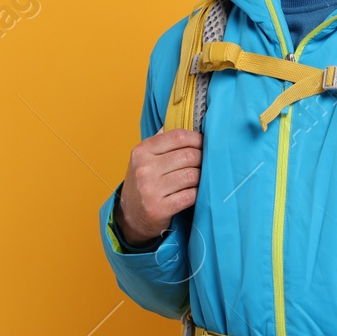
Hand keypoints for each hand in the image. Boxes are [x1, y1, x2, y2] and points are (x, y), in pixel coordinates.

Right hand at [118, 128, 202, 243]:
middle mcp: (144, 169)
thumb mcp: (145, 157)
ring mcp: (150, 189)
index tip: (204, 144)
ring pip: (192, 175)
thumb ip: (162, 139)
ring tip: (200, 178)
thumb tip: (187, 119)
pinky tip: (193, 192)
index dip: (197, 139)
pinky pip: (190, 195)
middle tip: (205, 163)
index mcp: (142, 151)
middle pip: (189, 156)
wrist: (131, 215)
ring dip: (201, 177)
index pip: (178, 136)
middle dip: (202, 159)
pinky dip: (197, 193)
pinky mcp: (159, 208)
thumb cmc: (144, 181)